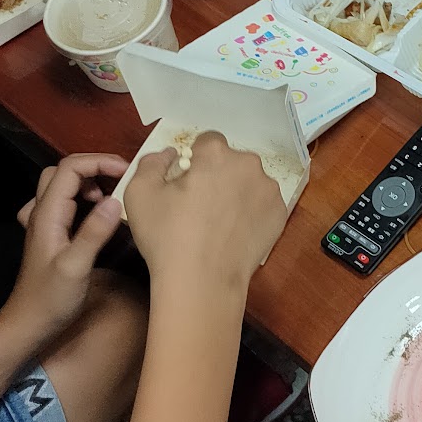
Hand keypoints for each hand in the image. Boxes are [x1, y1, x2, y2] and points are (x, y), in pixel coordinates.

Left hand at [8, 153, 127, 344]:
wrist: (30, 321)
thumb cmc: (51, 299)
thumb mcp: (76, 267)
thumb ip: (94, 233)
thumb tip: (116, 202)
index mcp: (48, 214)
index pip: (70, 169)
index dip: (100, 163)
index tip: (129, 173)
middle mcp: (42, 213)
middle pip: (64, 171)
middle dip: (95, 168)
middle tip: (124, 181)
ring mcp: (44, 223)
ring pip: (62, 185)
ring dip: (89, 182)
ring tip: (113, 197)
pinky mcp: (50, 234)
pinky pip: (63, 203)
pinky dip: (82, 198)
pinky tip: (95, 214)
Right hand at [124, 132, 287, 302]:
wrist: (204, 281)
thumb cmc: (167, 235)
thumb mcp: (140, 192)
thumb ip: (152, 163)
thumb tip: (170, 155)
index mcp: (217, 154)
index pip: (208, 141)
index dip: (196, 158)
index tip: (188, 180)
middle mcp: (249, 166)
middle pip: (232, 161)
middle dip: (219, 173)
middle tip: (202, 202)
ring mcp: (270, 191)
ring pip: (250, 182)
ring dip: (237, 191)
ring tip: (220, 220)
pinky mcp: (280, 216)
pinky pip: (263, 204)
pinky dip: (252, 211)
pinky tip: (236, 231)